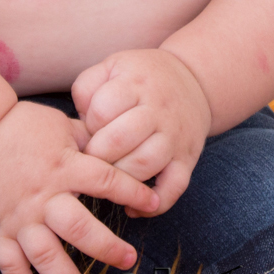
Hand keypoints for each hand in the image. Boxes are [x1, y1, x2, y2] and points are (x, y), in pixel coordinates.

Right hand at [0, 99, 158, 273]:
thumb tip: (119, 146)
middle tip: (128, 260)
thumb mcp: (62, 124)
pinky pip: (10, 267)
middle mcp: (44, 197)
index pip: (106, 182)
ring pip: (46, 256)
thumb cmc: (23, 125)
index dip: (133, 192)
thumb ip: (90, 139)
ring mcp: (20, 218)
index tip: (152, 203)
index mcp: (64, 166)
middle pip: (79, 229)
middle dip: (107, 248)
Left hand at [71, 49, 211, 215]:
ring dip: (119, 178)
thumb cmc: (141, 77)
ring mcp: (174, 136)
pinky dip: (153, 205)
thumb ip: (87, 88)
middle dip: (97, 155)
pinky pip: (174, 188)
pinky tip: (133, 208)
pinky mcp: (187, 159)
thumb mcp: (112, 66)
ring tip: (109, 177)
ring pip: (144, 165)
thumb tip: (79, 126)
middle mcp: (158, 109)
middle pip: (120, 139)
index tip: (89, 131)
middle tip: (92, 159)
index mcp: (135, 84)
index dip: (89, 125)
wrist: (194, 80)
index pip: (102, 110)